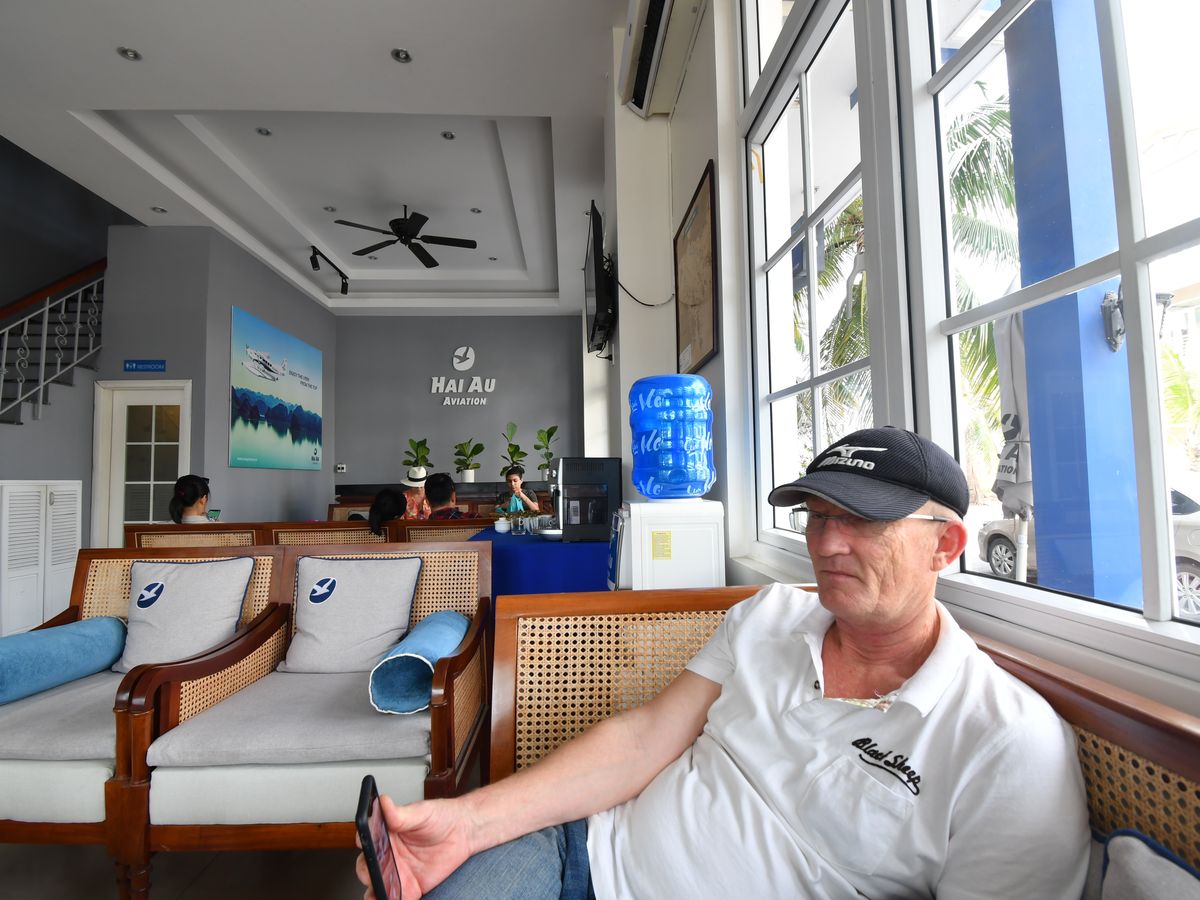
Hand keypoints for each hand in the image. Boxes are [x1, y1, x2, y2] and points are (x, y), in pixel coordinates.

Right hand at [355, 795, 475, 899]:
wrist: (464, 832)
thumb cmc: (441, 817)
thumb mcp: (420, 812)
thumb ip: (400, 813)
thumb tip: (383, 802)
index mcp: (386, 834)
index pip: (366, 840)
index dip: (363, 842)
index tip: (366, 844)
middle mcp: (388, 855)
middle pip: (367, 867)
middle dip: (367, 872)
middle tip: (374, 872)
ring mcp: (398, 872)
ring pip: (378, 886)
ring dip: (375, 892)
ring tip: (380, 893)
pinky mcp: (411, 887)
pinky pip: (398, 898)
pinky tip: (395, 899)